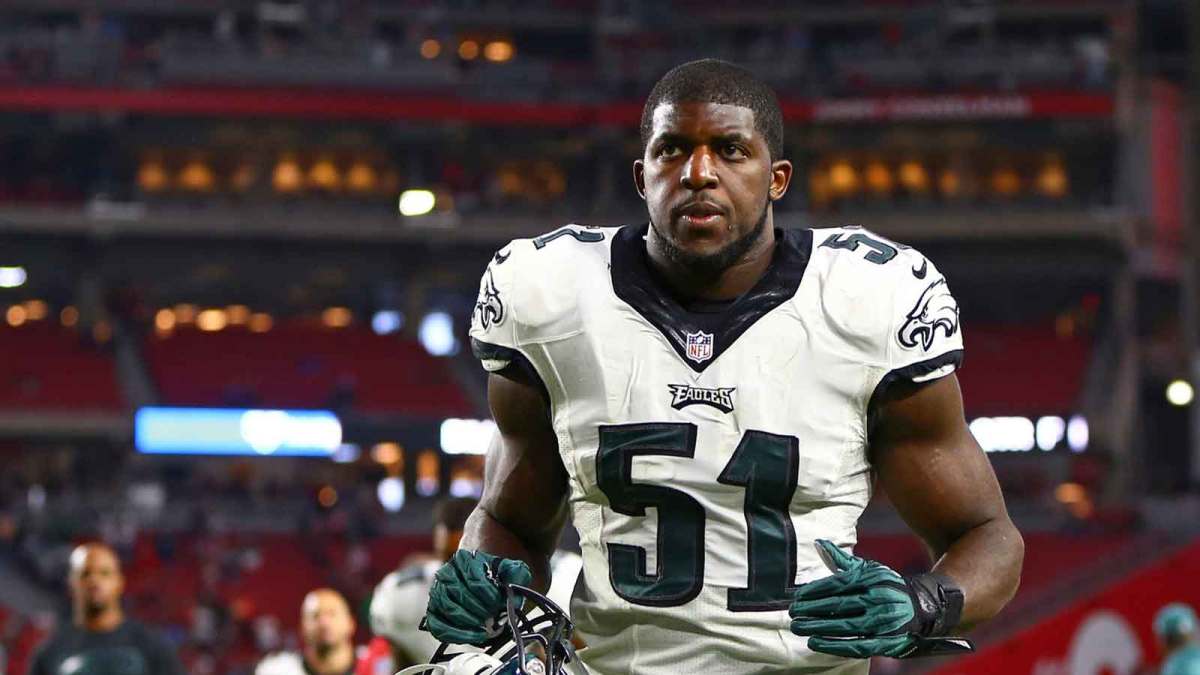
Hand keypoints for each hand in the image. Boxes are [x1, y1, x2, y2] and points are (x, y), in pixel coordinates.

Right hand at [423, 549, 532, 644]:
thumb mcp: (510, 569)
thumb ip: (516, 574)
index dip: (488, 595)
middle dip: (479, 609)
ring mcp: (437, 592)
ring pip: (448, 608)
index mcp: (464, 558)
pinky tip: (474, 636)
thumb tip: (512, 590)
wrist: (480, 581)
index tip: (500, 605)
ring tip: (486, 628)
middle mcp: (446, 573)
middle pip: (459, 593)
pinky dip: (456, 634)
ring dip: (469, 622)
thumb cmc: (495, 577)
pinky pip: (438, 626)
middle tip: (494, 619)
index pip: (474, 578)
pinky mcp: (432, 612)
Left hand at [789, 540, 972, 658]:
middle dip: (811, 611)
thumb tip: (818, 543)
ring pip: (845, 626)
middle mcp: (878, 599)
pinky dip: (835, 645)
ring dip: (818, 628)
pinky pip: (857, 645)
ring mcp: (884, 621)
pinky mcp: (888, 641)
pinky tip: (816, 643)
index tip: (796, 599)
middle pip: (838, 606)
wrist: (925, 606)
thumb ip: (842, 560)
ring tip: (799, 628)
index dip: (814, 593)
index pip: (836, 585)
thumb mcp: (869, 569)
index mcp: (871, 579)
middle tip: (792, 615)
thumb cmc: (888, 586)